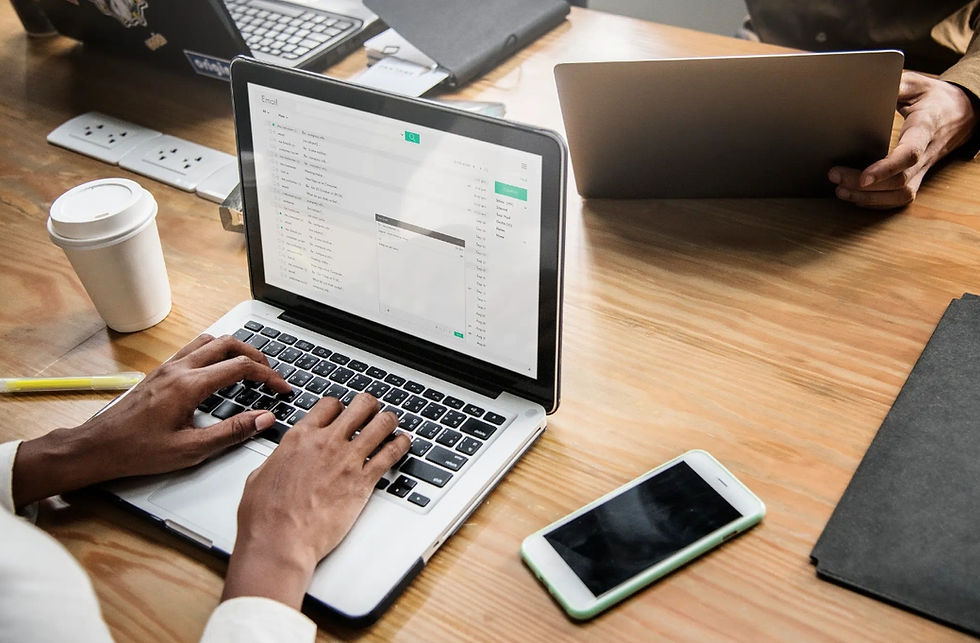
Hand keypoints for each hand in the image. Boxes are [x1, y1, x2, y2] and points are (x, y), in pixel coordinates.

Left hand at [12, 334, 290, 507]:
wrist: (98, 447)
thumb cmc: (138, 451)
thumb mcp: (191, 449)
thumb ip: (232, 432)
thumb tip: (264, 418)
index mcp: (189, 385)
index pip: (240, 367)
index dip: (268, 376)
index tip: (282, 389)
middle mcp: (179, 369)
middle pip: (228, 344)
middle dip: (256, 356)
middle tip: (271, 373)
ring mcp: (168, 367)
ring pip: (210, 340)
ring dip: (235, 349)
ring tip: (250, 366)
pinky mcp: (161, 371)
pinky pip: (194, 348)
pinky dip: (215, 351)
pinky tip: (219, 370)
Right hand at [222, 393, 410, 608]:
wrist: (281, 540)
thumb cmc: (266, 516)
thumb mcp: (260, 475)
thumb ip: (279, 459)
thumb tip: (282, 457)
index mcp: (300, 437)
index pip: (330, 405)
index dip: (340, 406)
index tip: (343, 412)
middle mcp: (326, 442)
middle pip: (360, 406)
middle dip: (369, 405)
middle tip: (373, 411)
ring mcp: (347, 460)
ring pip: (381, 424)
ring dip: (389, 421)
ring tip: (392, 423)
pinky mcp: (363, 481)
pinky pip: (390, 454)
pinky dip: (401, 445)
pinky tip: (404, 442)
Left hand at [829, 71, 977, 208]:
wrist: (961, 112)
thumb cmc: (933, 97)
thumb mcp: (916, 83)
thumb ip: (895, 85)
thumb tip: (867, 85)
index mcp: (925, 128)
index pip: (909, 154)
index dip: (885, 169)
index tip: (863, 178)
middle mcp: (926, 154)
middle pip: (898, 180)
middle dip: (864, 185)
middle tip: (834, 175)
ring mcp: (923, 169)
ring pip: (900, 194)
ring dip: (869, 198)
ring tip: (840, 190)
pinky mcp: (917, 176)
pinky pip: (900, 198)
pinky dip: (877, 202)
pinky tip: (855, 197)